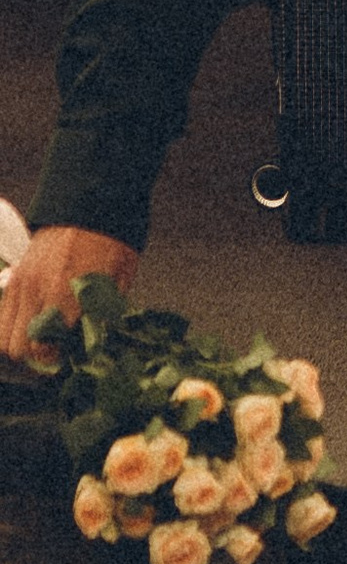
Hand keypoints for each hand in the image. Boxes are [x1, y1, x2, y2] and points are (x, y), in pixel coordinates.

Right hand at [1, 224, 137, 366]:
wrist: (91, 202)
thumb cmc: (111, 241)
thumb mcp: (119, 281)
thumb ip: (101, 316)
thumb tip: (91, 345)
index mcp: (65, 293)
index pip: (43, 348)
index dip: (55, 361)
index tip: (68, 357)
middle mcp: (37, 291)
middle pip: (18, 348)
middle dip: (36, 357)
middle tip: (56, 350)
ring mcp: (22, 284)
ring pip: (3, 337)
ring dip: (21, 344)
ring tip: (42, 339)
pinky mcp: (15, 277)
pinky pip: (2, 315)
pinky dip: (12, 326)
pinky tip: (32, 323)